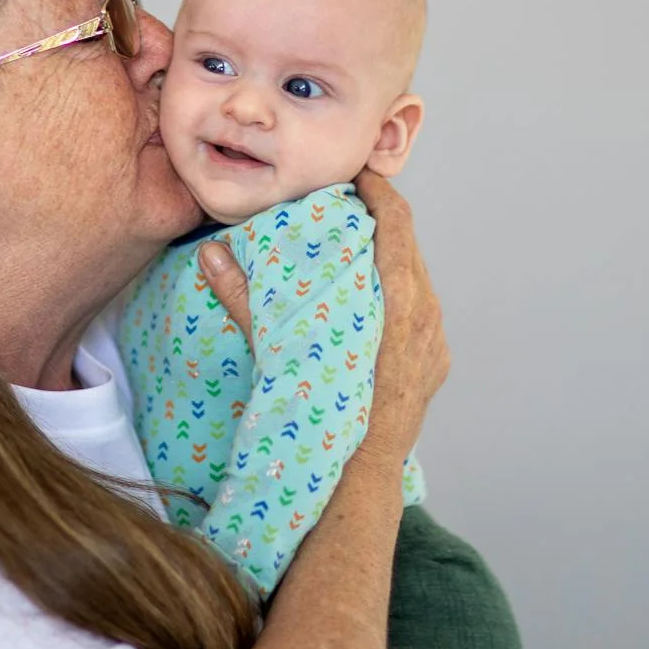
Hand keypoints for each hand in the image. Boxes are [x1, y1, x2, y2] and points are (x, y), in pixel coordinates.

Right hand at [195, 174, 449, 456]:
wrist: (361, 476)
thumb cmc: (322, 413)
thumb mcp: (278, 351)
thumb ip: (245, 299)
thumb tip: (210, 254)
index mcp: (399, 300)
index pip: (397, 222)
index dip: (378, 189)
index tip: (356, 172)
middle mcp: (427, 314)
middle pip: (409, 244)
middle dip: (380, 219)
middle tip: (346, 202)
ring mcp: (436, 340)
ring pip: (417, 277)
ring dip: (389, 256)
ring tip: (355, 246)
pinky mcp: (437, 361)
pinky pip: (422, 310)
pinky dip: (399, 292)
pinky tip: (371, 299)